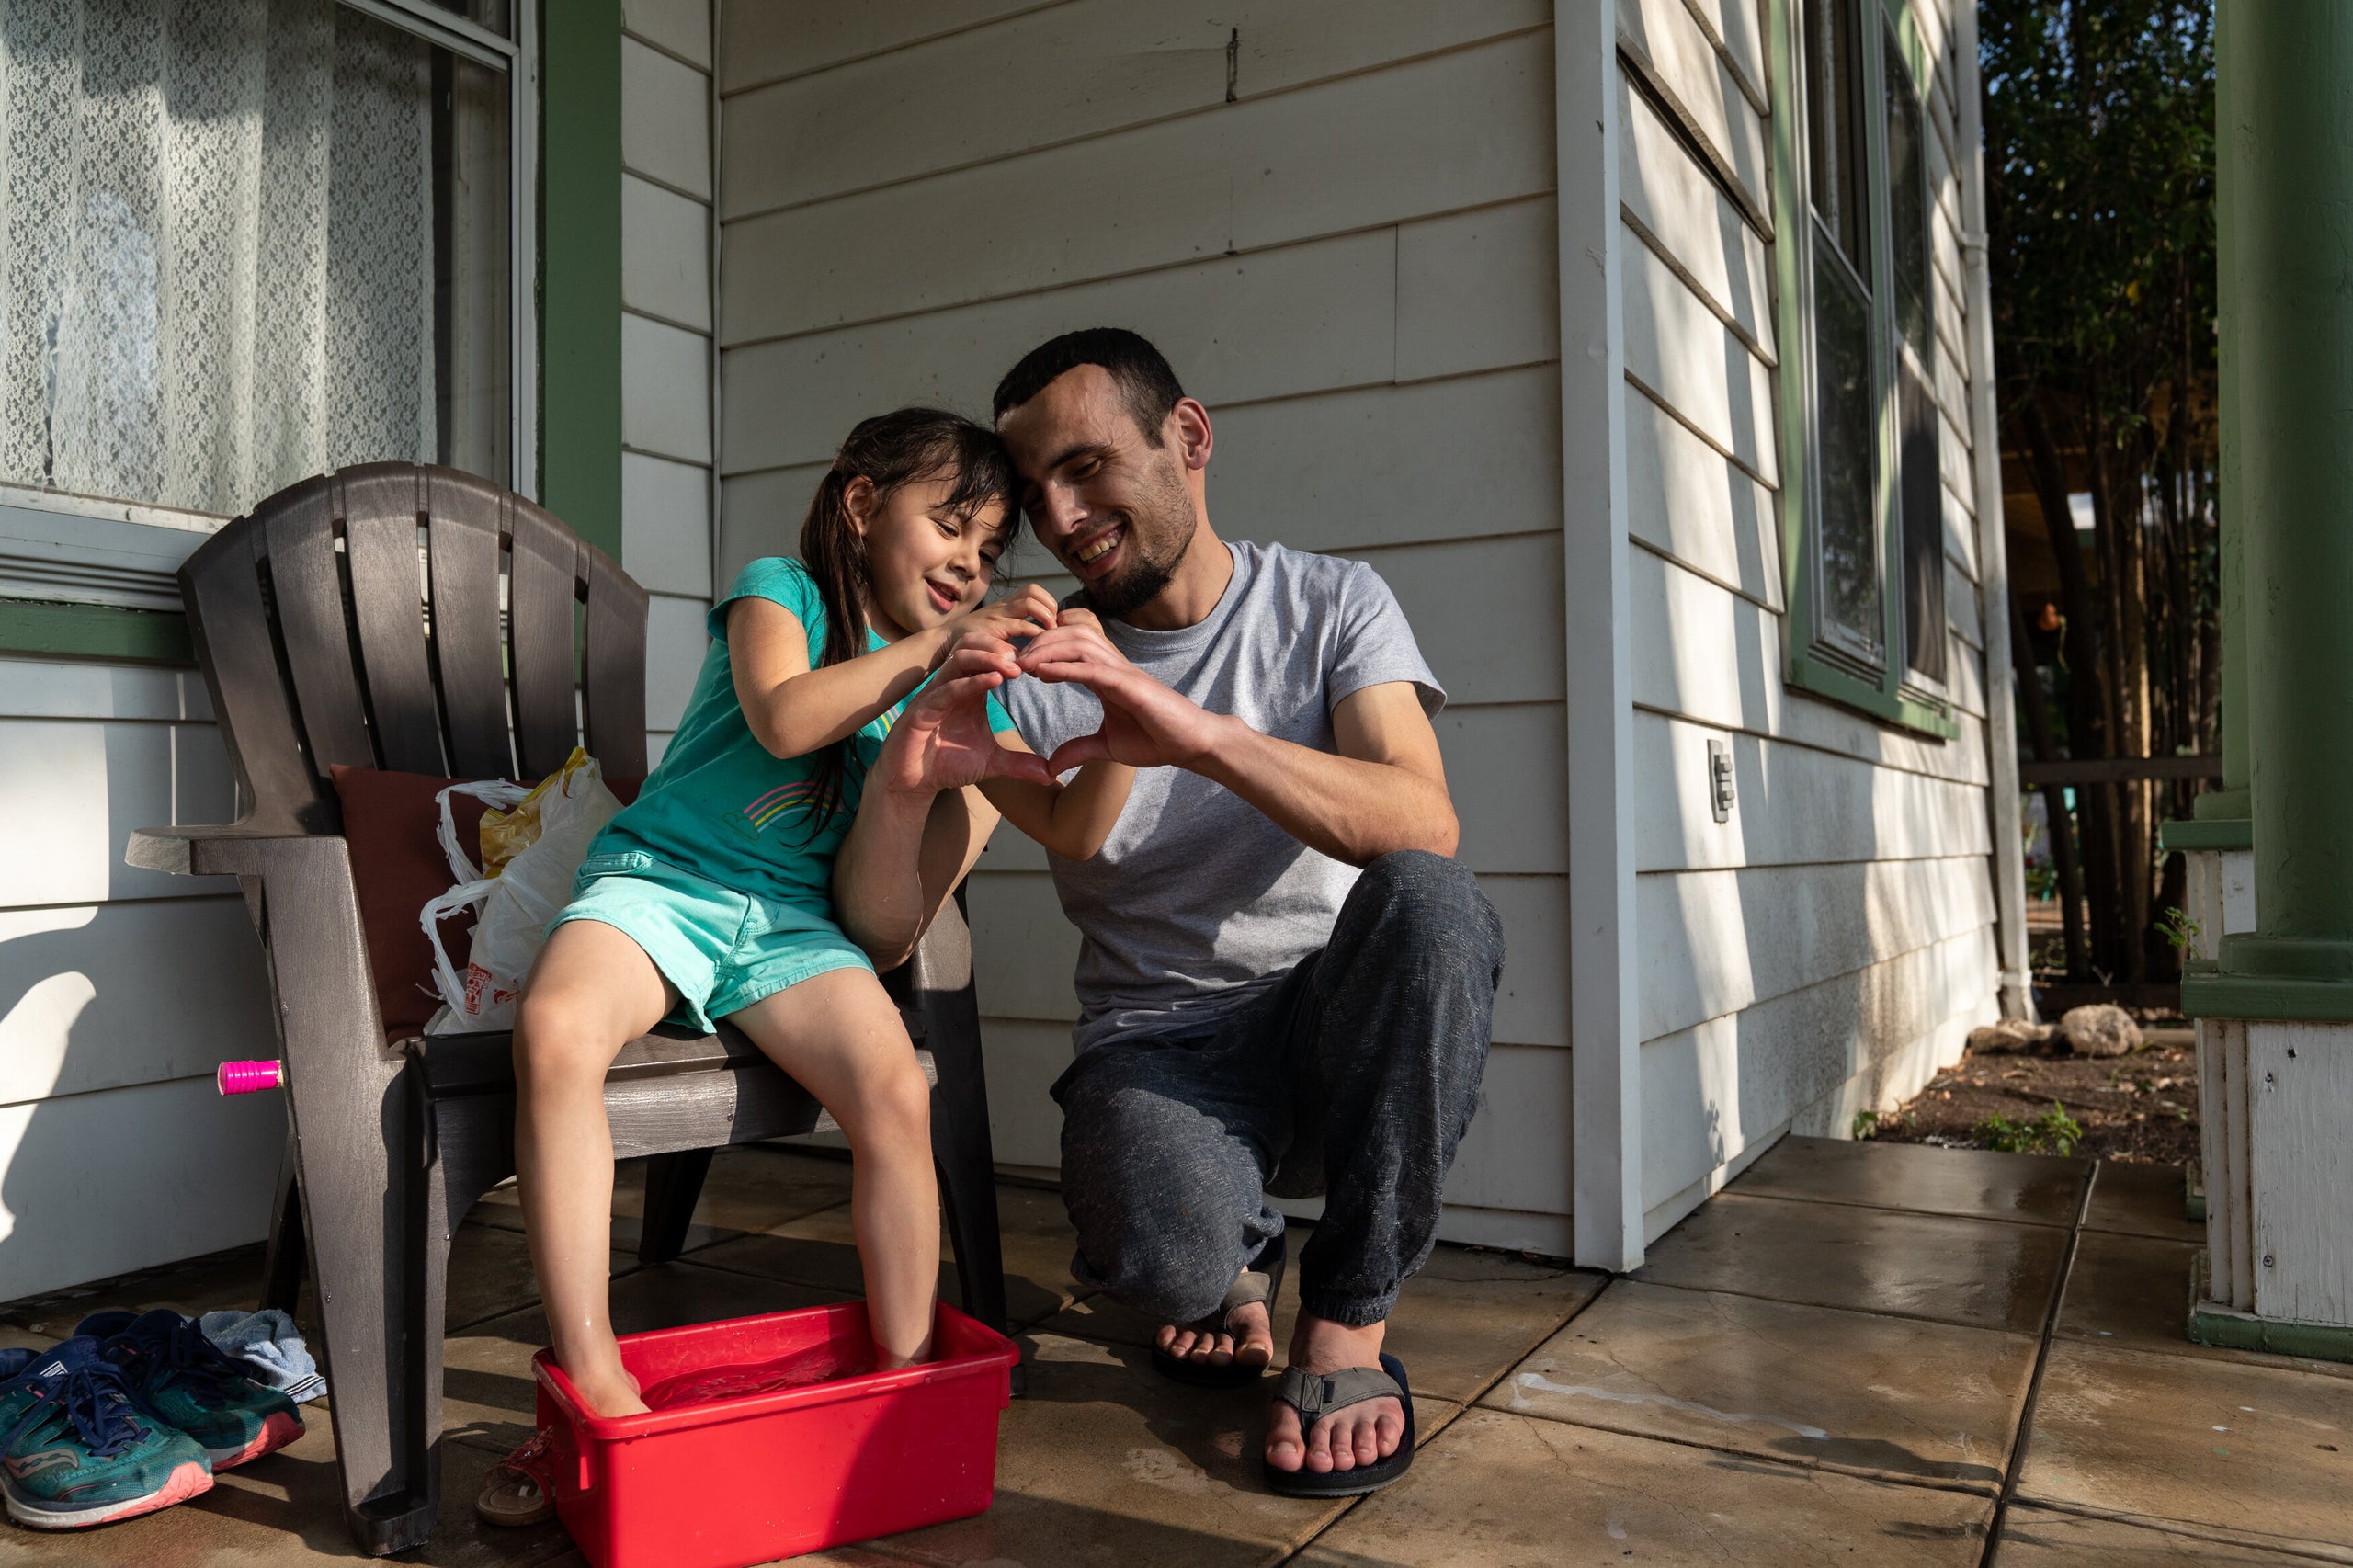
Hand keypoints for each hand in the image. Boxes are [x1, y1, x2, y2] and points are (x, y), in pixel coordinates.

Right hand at [876, 645, 1054, 795]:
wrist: (912, 782)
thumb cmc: (947, 764)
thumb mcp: (991, 762)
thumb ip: (1020, 764)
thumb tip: (1051, 776)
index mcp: (969, 689)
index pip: (989, 656)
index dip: (1013, 655)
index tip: (1039, 663)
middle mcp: (952, 684)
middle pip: (974, 645)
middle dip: (1000, 647)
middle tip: (1026, 659)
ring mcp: (935, 693)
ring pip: (959, 658)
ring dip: (988, 658)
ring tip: (1013, 668)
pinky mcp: (922, 709)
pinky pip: (946, 687)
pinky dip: (970, 682)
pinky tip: (994, 681)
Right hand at [937, 583, 1059, 666]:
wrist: (946, 641)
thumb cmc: (972, 639)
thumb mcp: (995, 628)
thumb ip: (1013, 627)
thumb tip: (1038, 637)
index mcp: (1005, 605)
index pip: (1032, 590)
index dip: (1047, 601)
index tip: (1053, 620)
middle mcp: (1003, 606)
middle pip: (1033, 590)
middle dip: (1050, 606)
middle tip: (1054, 625)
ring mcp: (997, 615)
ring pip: (1029, 602)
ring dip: (1045, 617)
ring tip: (1049, 633)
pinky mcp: (993, 628)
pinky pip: (1020, 626)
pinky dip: (1034, 634)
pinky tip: (1037, 645)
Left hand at [1015, 619, 1226, 772]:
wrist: (1192, 744)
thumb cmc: (1157, 740)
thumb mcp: (1108, 747)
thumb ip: (1079, 750)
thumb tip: (1050, 765)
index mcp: (1106, 675)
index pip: (1069, 648)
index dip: (1041, 650)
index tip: (1017, 665)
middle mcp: (1113, 666)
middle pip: (1069, 634)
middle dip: (1038, 643)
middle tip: (1012, 660)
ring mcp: (1122, 672)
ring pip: (1078, 643)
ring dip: (1047, 650)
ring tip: (1023, 664)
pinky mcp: (1130, 685)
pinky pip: (1092, 668)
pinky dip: (1065, 667)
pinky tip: (1042, 673)